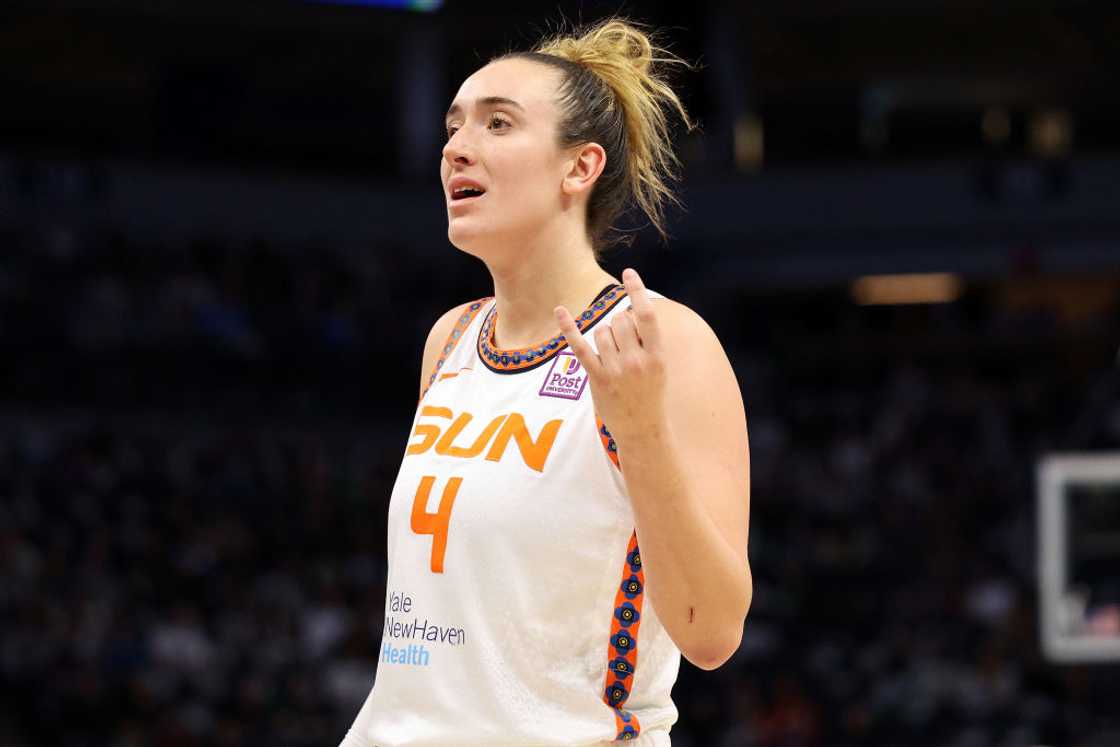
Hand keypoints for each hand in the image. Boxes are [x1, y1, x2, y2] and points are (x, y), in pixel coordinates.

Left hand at [554, 268, 667, 446]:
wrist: (643, 430)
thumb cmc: (650, 393)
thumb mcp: (658, 366)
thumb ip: (646, 341)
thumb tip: (626, 312)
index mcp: (657, 355)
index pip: (646, 315)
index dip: (637, 290)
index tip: (629, 272)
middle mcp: (637, 361)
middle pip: (619, 321)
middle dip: (619, 324)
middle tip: (623, 345)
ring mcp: (616, 371)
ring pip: (601, 331)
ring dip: (603, 336)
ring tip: (612, 356)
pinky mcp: (597, 379)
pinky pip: (580, 347)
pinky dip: (569, 328)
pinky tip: (560, 310)